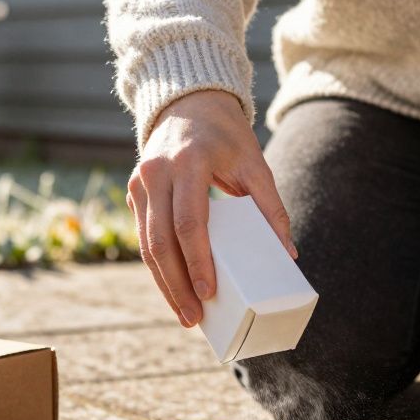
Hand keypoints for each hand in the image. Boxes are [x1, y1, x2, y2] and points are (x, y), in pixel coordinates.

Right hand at [127, 89, 295, 326]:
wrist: (188, 102)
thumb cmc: (226, 135)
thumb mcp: (254, 163)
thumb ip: (271, 207)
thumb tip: (287, 254)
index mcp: (187, 162)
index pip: (189, 222)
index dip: (198, 262)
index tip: (210, 293)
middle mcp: (156, 172)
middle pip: (161, 242)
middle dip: (177, 286)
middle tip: (195, 318)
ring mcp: (139, 182)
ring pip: (145, 245)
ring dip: (164, 284)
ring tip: (185, 314)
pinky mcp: (133, 192)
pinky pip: (143, 237)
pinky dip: (158, 267)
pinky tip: (174, 290)